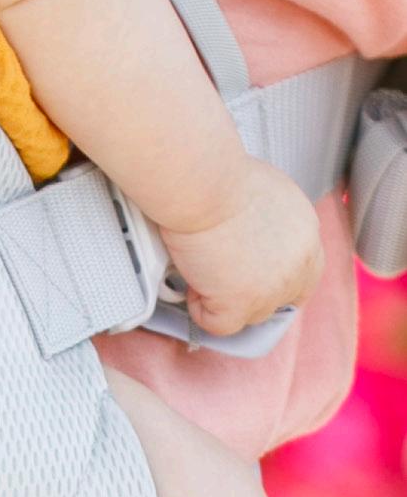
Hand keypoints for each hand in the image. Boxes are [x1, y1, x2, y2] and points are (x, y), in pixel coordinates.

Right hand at [160, 155, 325, 337]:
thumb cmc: (218, 172)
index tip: (251, 269)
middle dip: (252, 290)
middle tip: (222, 272)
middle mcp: (299, 264)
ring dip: (224, 297)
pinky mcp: (240, 303)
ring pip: (252, 314)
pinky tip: (189, 285)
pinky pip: (220, 324)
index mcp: (306, 232)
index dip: (275, 274)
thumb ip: (270, 217)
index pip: (304, 272)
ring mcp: (272, 288)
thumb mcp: (264, 188)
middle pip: (281, 298)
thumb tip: (251, 230)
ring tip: (199, 271)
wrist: (200, 181)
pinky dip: (200, 309)